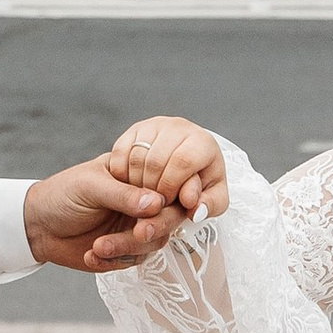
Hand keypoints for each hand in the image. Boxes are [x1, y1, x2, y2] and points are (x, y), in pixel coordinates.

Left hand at [24, 144, 216, 275]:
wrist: (37, 225)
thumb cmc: (62, 194)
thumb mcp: (91, 186)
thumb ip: (124, 195)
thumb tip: (157, 202)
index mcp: (137, 176)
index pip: (169, 184)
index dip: (176, 196)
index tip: (163, 206)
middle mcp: (143, 202)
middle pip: (168, 217)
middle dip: (155, 227)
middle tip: (138, 233)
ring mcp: (135, 227)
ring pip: (153, 242)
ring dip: (127, 248)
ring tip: (98, 247)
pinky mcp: (126, 251)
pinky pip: (133, 260)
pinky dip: (113, 261)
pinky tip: (92, 254)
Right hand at [104, 118, 227, 223]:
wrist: (187, 165)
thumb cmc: (201, 183)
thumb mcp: (213, 199)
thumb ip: (207, 206)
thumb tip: (193, 207)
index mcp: (202, 141)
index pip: (182, 161)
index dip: (171, 186)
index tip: (167, 201)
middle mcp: (178, 127)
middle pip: (156, 161)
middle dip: (152, 189)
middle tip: (155, 203)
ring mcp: (154, 125)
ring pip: (136, 158)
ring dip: (136, 185)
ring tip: (146, 196)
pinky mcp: (134, 130)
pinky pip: (120, 153)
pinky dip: (123, 175)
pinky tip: (133, 186)